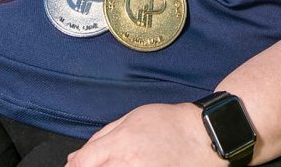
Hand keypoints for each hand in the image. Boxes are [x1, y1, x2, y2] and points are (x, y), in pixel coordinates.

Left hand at [65, 103, 225, 166]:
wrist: (204, 136)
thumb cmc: (171, 124)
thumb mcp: (132, 118)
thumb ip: (101, 138)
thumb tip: (76, 158)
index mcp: (120, 144)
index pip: (82, 163)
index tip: (75, 166)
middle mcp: (127, 165)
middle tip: (95, 166)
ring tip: (119, 164)